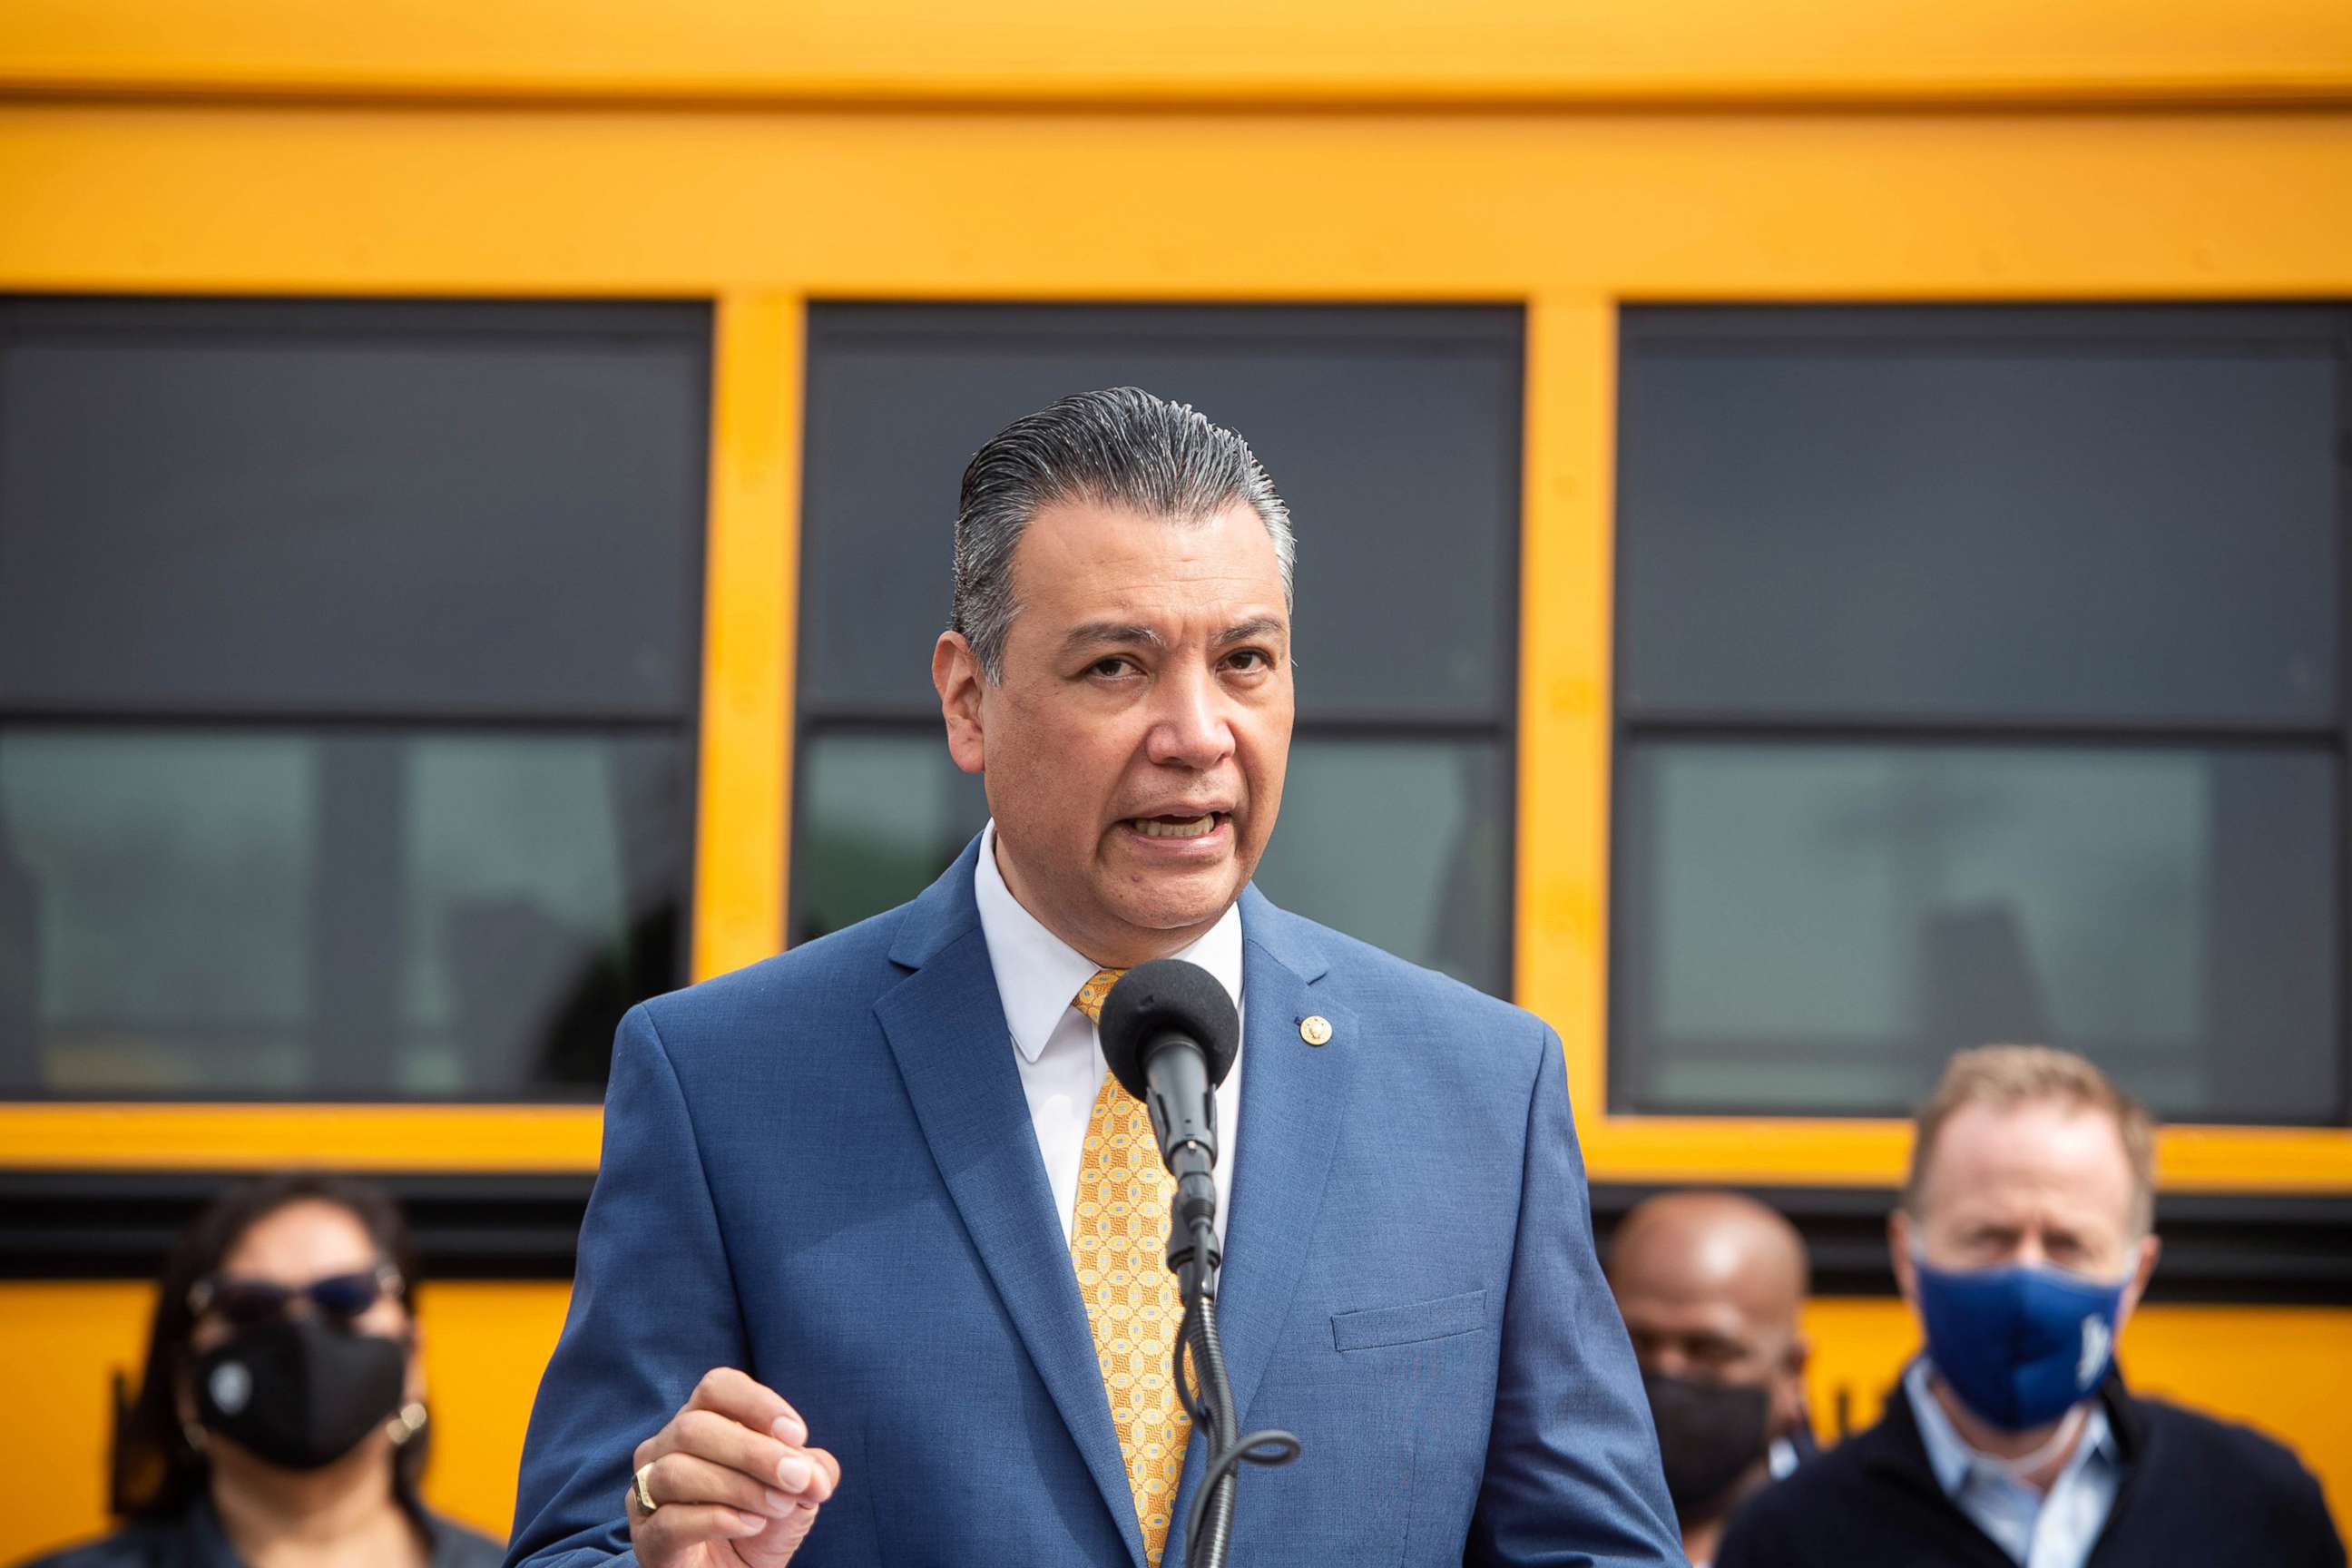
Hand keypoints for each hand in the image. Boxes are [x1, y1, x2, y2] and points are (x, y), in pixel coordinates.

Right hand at [626, 1368, 841, 1567]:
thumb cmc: (763, 1522)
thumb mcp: (799, 1491)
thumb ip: (811, 1471)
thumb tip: (813, 1474)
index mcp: (701, 1420)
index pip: (716, 1387)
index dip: (758, 1404)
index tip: (798, 1435)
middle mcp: (664, 1448)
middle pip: (694, 1427)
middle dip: (754, 1452)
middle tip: (795, 1480)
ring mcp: (648, 1493)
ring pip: (678, 1471)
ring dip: (739, 1488)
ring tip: (777, 1508)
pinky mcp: (646, 1538)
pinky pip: (670, 1519)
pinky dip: (718, 1519)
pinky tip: (750, 1526)